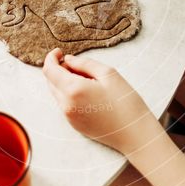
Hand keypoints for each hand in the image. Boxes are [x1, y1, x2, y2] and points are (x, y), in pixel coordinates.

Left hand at [42, 50, 162, 154]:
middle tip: (80, 66)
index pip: (49, 70)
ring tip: (89, 81)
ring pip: (57, 93)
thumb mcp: (109, 74)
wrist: (134, 133)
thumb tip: (68, 60)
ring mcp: (69, 117)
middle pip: (51, 81)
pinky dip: (70, 94)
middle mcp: (66, 105)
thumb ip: (84, 64)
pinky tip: (90, 94)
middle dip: (60, 70)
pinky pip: (65, 104)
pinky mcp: (74, 124)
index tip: (59, 52)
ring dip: (65, 82)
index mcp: (74, 90)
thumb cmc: (126, 102)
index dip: (51, 58)